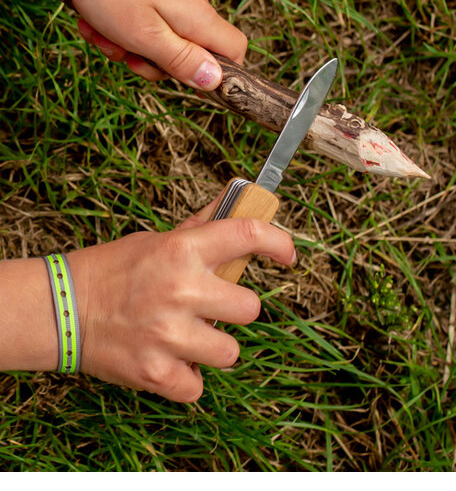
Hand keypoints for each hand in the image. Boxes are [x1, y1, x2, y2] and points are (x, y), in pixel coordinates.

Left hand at [60, 0, 246, 88]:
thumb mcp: (146, 35)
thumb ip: (182, 61)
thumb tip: (215, 81)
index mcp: (199, 19)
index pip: (235, 52)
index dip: (218, 74)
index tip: (184, 80)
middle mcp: (190, 6)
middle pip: (189, 55)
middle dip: (154, 65)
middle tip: (128, 57)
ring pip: (158, 42)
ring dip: (127, 48)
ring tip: (102, 33)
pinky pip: (139, 24)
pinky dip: (116, 30)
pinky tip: (93, 21)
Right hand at [67, 197, 295, 401]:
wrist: (61, 308)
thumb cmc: (111, 269)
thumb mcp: (156, 240)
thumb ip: (200, 228)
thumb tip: (235, 200)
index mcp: (182, 250)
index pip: (248, 236)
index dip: (278, 243)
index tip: (287, 255)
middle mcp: (182, 290)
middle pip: (251, 308)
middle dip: (235, 310)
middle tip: (210, 308)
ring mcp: (170, 335)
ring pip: (230, 353)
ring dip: (213, 348)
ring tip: (185, 336)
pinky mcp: (156, 372)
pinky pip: (198, 387)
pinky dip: (186, 379)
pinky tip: (169, 361)